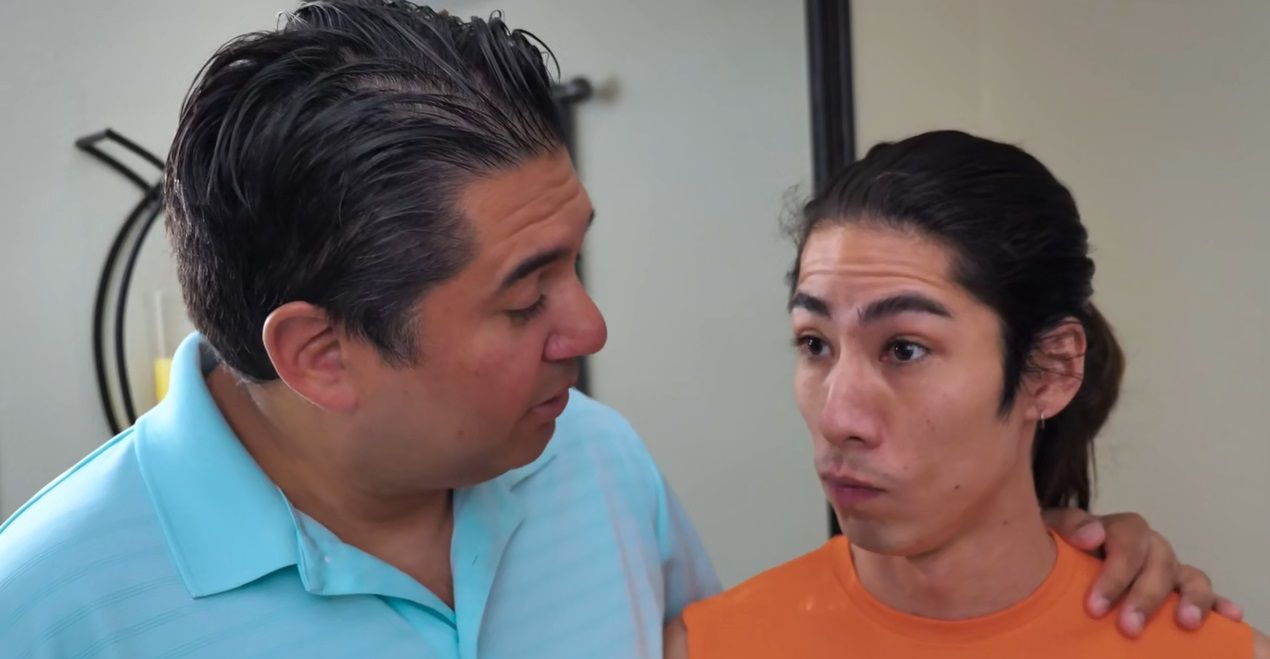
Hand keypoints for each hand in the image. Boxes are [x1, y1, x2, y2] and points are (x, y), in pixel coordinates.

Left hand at [1043, 508, 1243, 636]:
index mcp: (1118, 529)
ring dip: (1190, 598)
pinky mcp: (1180, 589)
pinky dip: (1217, 604)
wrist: (1059, 557)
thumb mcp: (1050, 530)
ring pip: (1189, 574)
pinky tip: (1228, 616)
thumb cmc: (1056, 547)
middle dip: (1145, 597)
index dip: (1115, 572)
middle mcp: (1149, 546)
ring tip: (1185, 623)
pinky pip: (1205, 593)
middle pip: (1160, 561)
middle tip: (1127, 627)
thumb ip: (1068, 526)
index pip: (1128, 538)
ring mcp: (1168, 567)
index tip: (1094, 606)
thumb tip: (1091, 535)